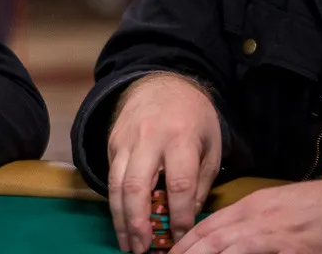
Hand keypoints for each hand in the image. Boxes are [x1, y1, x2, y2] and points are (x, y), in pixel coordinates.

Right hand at [107, 73, 221, 252]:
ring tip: (127, 243)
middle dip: (138, 222)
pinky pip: (111, 176)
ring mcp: (125, 140)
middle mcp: (148, 138)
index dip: (179, 215)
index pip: (178, 183)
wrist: (161, 83)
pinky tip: (122, 221)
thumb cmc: (194, 118)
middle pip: (137, 186)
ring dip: (120, 218)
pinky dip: (115, 202)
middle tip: (142, 249)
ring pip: (116, 184)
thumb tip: (184, 217)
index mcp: (180, 137)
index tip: (181, 238)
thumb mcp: (210, 146)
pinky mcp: (112, 143)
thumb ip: (199, 181)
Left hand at [173, 179, 321, 252]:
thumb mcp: (270, 205)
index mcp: (249, 206)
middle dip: (189, 253)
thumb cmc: (309, 206)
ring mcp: (277, 236)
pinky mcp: (298, 251)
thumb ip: (244, 220)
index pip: (208, 225)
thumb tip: (216, 237)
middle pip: (213, 239)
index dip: (185, 242)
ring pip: (233, 249)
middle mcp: (258, 219)